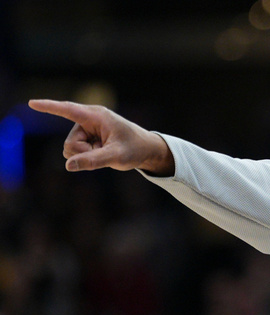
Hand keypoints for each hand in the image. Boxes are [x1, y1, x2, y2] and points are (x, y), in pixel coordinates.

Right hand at [27, 99, 173, 175]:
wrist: (147, 150)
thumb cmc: (135, 149)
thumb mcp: (116, 157)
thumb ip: (93, 161)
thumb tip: (68, 165)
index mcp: (96, 116)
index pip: (68, 110)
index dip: (49, 107)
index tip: (31, 103)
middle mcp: (89, 119)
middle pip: (69, 143)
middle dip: (83, 153)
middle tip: (105, 153)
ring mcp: (87, 128)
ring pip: (71, 149)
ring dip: (86, 156)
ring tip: (105, 152)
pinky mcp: (87, 137)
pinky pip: (77, 152)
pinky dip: (87, 157)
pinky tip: (102, 153)